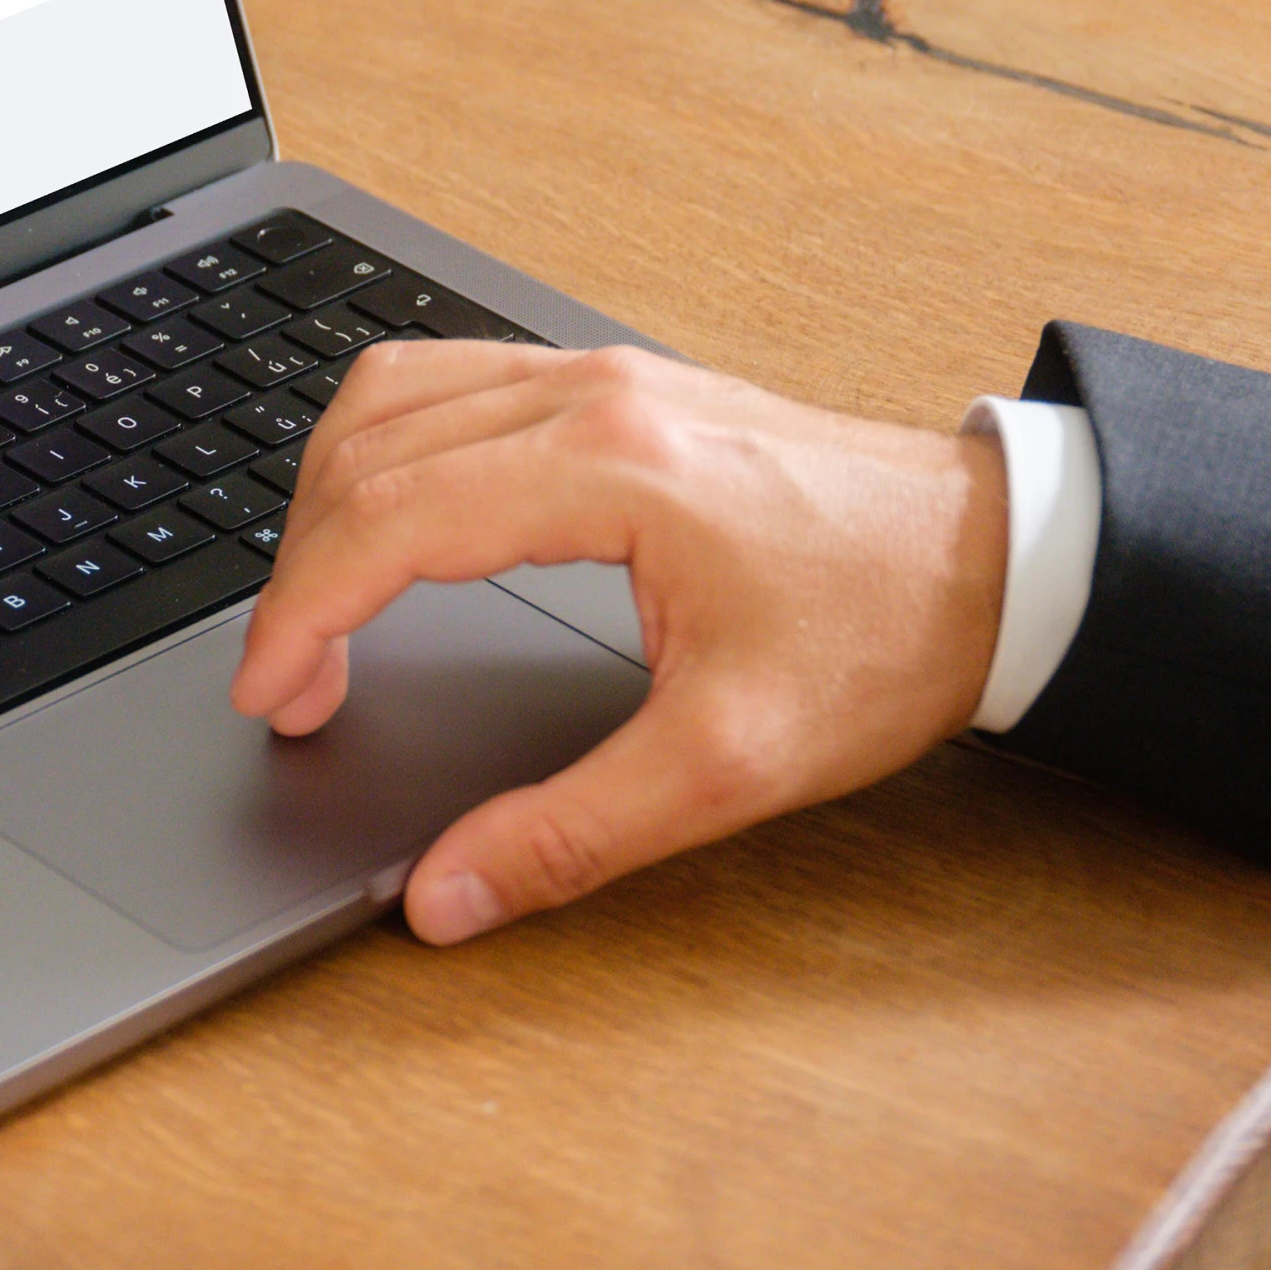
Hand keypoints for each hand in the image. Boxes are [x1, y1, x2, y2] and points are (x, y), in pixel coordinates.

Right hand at [231, 342, 1005, 940]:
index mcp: (609, 466)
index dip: (300, 615)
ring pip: (394, 392)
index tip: (270, 697)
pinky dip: (385, 453)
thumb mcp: (730, 764)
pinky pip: (450, 380)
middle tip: (293, 686)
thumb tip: (445, 895)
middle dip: (299, 569)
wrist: (1000, 557)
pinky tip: (390, 524)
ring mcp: (604, 374)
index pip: (389, 519)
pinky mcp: (620, 386)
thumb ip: (572, 835)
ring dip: (331, 496)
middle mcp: (592, 394)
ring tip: (322, 612)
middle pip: (367, 447)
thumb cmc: (885, 634)